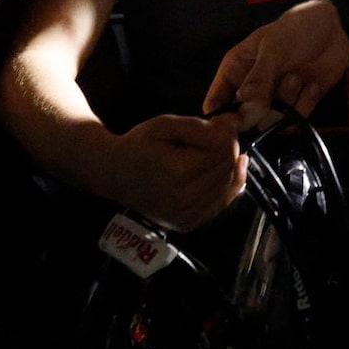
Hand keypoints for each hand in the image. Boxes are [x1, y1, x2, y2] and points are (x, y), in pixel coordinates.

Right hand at [95, 114, 246, 231]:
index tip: (218, 123)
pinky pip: (220, 204)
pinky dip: (224, 186)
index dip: (227, 134)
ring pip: (227, 186)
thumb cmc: (138, 144)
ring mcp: (186, 216)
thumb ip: (201, 127)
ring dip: (226, 167)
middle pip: (227, 169)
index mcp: (178, 173)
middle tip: (215, 135)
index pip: (223, 151)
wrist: (114, 173)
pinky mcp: (187, 224)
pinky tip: (217, 171)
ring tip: (211, 152)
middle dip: (228, 149)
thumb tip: (234, 125)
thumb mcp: (165, 124)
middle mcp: (184, 200)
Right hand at [203, 0, 348, 127]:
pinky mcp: (297, 106)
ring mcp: (275, 98)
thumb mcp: (275, 46)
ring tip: (296, 76)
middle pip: (243, 120)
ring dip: (286, 101)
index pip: (216, 101)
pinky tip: (311, 84)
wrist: (336, 29)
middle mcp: (252, 89)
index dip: (219, 118)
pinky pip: (294, 120)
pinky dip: (304, 105)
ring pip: (271, 121)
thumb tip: (242, 100)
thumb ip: (259, 75)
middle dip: (259, 113)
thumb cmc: (298, 28)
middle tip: (272, 99)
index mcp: (236, 69)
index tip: (234, 121)